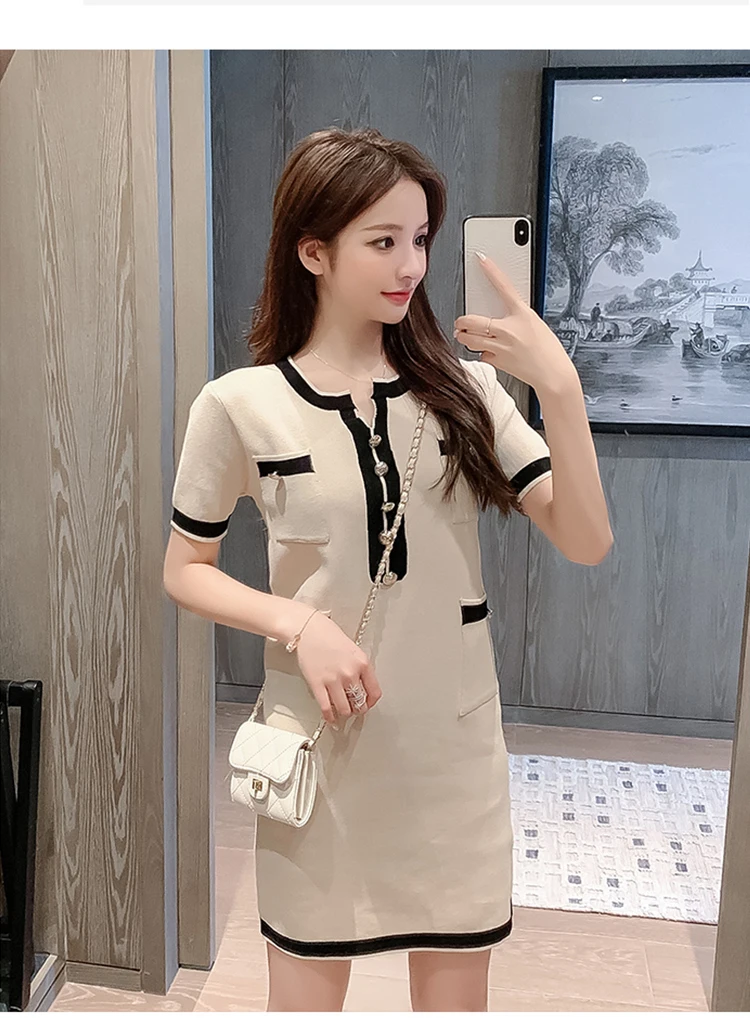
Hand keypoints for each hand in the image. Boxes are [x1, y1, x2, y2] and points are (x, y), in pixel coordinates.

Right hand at [294, 610, 381, 725]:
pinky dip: (330, 717)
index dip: (371, 702)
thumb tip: (362, 688)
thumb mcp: (353, 650)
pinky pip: (326, 708)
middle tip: (354, 708)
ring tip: (342, 711)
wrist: (307, 630)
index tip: (367, 704)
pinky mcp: (317, 685)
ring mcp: (334, 680)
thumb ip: (359, 668)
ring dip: (344, 713)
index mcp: (362, 663)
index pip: (375, 692)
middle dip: (357, 709)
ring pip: (345, 710)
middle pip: (360, 703)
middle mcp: (350, 673)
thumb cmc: (328, 635)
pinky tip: (331, 718)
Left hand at [453, 252, 576, 391]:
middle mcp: (508, 329)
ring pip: (468, 340)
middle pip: (470, 321)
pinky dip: (483, 354)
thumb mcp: (534, 324)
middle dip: (461, 322)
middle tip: (461, 323)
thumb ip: (515, 318)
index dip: (491, 271)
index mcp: (521, 314)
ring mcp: (500, 346)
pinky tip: (492, 353)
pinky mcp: (497, 361)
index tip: (482, 259)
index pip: (503, 287)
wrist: (553, 374)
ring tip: (467, 336)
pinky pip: (482, 355)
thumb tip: (497, 319)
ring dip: (464, 337)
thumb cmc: (547, 350)